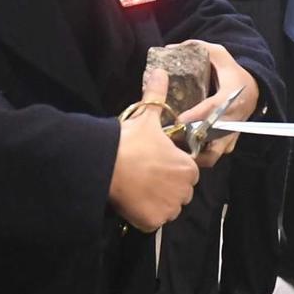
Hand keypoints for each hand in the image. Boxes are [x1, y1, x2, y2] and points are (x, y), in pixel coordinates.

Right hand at [110, 68, 199, 228]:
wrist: (105, 166)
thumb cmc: (130, 141)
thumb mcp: (146, 117)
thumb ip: (156, 95)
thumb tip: (160, 71)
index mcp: (188, 168)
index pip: (188, 172)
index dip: (173, 167)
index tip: (156, 162)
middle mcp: (184, 191)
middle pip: (180, 192)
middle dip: (167, 186)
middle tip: (146, 175)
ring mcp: (169, 209)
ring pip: (168, 207)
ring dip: (158, 201)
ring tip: (138, 188)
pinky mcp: (153, 222)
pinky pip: (153, 221)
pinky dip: (145, 215)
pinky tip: (133, 201)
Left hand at [177, 42, 257, 166]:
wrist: (254, 89)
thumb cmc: (232, 72)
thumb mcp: (219, 54)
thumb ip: (197, 47)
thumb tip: (169, 47)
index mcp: (231, 96)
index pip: (213, 109)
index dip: (196, 116)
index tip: (179, 121)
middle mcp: (233, 119)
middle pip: (213, 139)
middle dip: (192, 143)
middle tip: (170, 140)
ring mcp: (233, 134)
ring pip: (214, 154)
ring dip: (195, 154)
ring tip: (174, 149)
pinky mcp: (230, 144)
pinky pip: (214, 155)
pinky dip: (200, 155)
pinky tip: (183, 150)